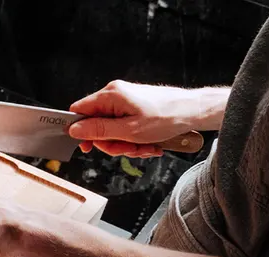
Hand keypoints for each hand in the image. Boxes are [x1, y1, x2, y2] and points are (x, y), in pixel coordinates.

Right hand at [67, 81, 202, 157]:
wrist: (194, 112)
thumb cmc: (167, 117)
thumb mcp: (128, 131)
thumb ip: (98, 131)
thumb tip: (74, 129)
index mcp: (111, 95)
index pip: (79, 111)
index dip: (80, 131)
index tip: (88, 147)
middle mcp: (116, 95)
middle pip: (97, 125)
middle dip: (112, 143)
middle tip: (128, 149)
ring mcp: (126, 102)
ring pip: (113, 130)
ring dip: (126, 144)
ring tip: (144, 147)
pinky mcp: (136, 109)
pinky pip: (125, 128)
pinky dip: (135, 140)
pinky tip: (148, 144)